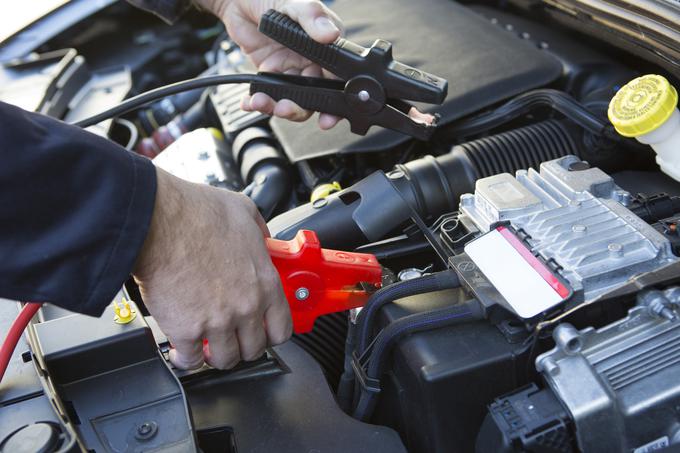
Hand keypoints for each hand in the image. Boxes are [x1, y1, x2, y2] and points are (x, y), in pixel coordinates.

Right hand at [133, 169, 291, 368]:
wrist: (158, 221)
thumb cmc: (196, 213)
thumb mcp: (244, 211)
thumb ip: (259, 230)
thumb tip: (262, 237)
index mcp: (264, 282)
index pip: (283, 328)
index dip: (272, 334)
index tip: (263, 332)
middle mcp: (245, 306)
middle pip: (254, 349)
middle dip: (243, 346)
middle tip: (232, 338)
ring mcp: (217, 321)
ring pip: (225, 360)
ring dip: (216, 355)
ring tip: (207, 345)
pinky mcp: (186, 330)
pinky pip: (191, 360)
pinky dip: (185, 359)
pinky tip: (181, 350)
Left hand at [196, 0, 343, 129]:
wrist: (238, 0)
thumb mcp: (295, 3)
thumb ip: (313, 17)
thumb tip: (331, 34)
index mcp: (327, 47)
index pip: (337, 80)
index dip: (335, 103)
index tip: (328, 118)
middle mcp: (312, 62)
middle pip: (313, 98)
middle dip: (299, 108)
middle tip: (285, 108)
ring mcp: (292, 70)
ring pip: (291, 100)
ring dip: (276, 106)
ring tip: (261, 102)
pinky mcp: (272, 75)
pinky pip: (269, 94)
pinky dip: (258, 101)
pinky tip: (250, 101)